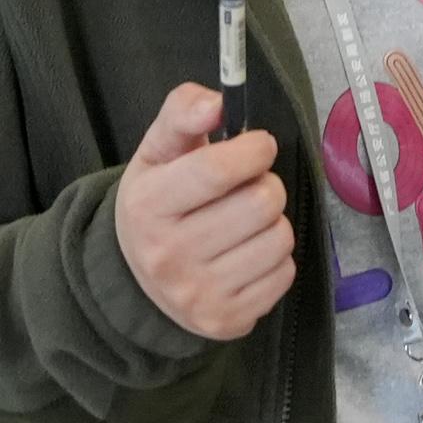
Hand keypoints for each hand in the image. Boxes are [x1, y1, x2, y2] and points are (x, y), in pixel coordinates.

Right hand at [114, 82, 291, 340]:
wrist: (137, 282)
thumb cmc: (158, 203)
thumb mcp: (157, 151)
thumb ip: (183, 112)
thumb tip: (216, 101)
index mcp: (148, 205)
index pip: (217, 170)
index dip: (254, 149)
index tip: (258, 145)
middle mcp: (169, 255)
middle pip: (261, 203)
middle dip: (265, 185)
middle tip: (248, 188)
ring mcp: (198, 294)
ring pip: (279, 238)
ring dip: (272, 222)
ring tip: (246, 221)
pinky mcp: (227, 320)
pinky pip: (285, 273)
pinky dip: (275, 258)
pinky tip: (247, 254)